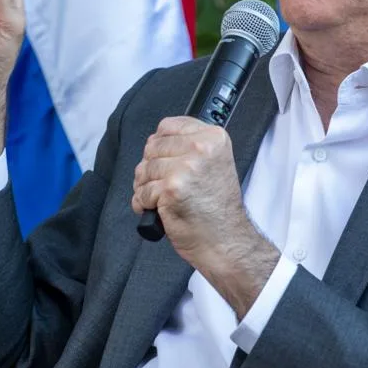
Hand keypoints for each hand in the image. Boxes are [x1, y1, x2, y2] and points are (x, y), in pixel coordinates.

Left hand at [131, 117, 279, 315]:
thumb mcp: (213, 164)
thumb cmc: (216, 208)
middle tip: (164, 185)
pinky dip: (143, 204)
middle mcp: (202, 148)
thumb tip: (155, 140)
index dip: (160, 146)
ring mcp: (186, 167)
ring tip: (162, 199)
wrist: (225, 241)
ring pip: (143, 169)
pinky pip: (141, 191)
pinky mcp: (172, 188)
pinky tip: (159, 210)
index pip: (167, 126)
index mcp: (213, 137)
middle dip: (151, 168)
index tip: (168, 162)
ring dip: (145, 187)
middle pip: (152, 147)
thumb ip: (189, 146)